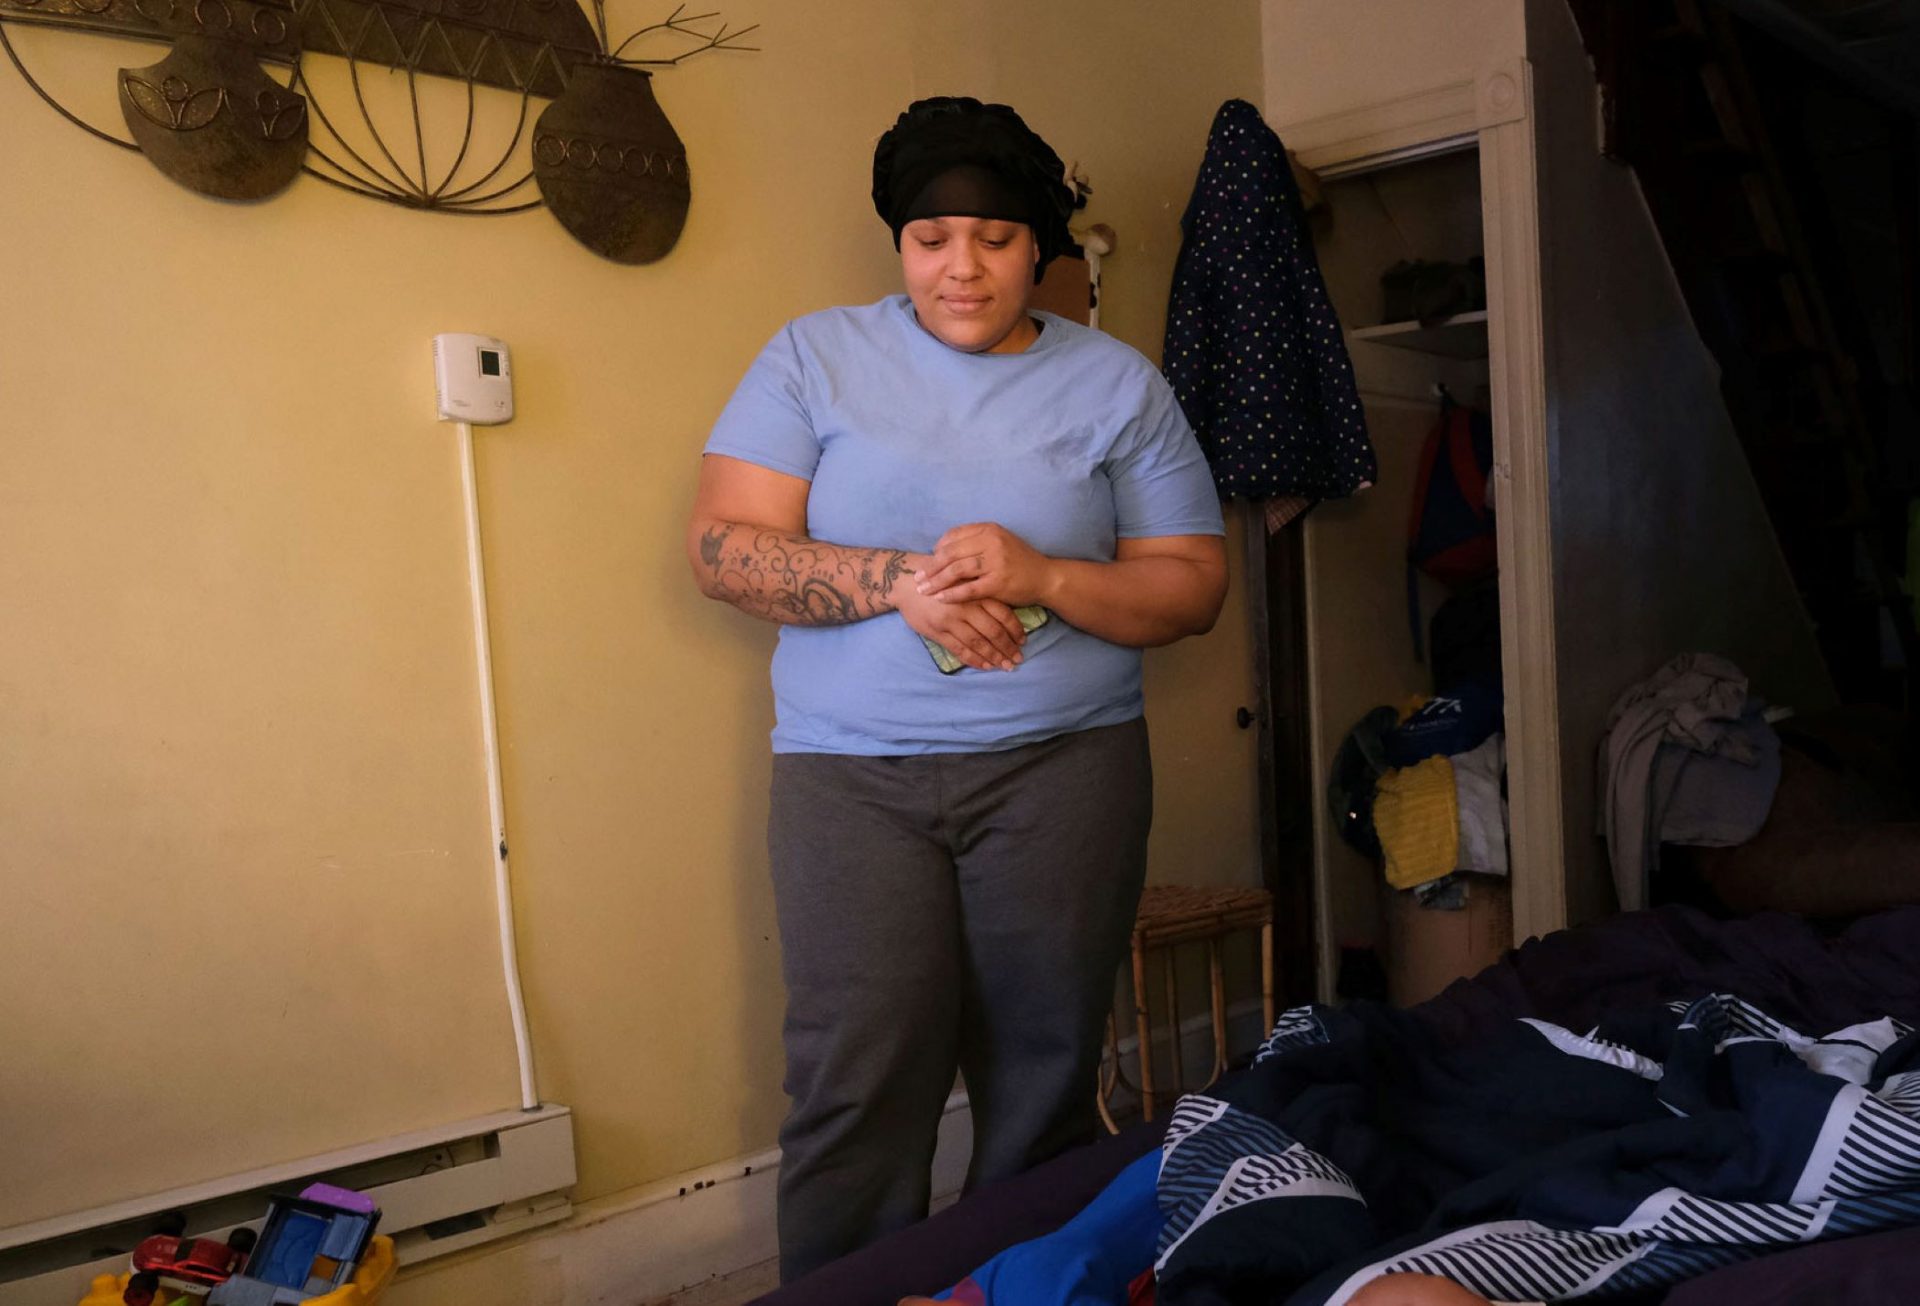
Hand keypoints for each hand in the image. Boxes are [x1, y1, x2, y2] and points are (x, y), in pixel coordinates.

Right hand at [895, 580, 1025, 671]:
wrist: (905, 582)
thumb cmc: (938, 577)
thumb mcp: (963, 578)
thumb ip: (980, 591)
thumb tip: (1005, 610)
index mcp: (975, 592)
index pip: (1002, 613)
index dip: (1015, 629)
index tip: (1023, 640)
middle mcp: (965, 606)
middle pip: (993, 631)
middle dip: (1007, 647)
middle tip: (1018, 659)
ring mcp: (951, 620)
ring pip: (978, 643)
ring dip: (993, 656)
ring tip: (1005, 666)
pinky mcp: (938, 631)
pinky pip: (959, 649)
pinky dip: (973, 659)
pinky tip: (984, 666)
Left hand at [917, 523, 1057, 607]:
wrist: (1045, 577)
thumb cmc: (1019, 560)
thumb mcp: (999, 542)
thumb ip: (975, 542)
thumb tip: (942, 549)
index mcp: (989, 529)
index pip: (953, 536)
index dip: (937, 549)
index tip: (929, 561)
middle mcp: (991, 542)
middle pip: (951, 553)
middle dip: (931, 566)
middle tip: (917, 577)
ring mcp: (995, 562)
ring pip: (956, 571)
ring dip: (936, 581)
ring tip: (923, 589)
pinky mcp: (998, 583)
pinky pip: (968, 589)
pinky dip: (952, 595)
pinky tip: (940, 599)